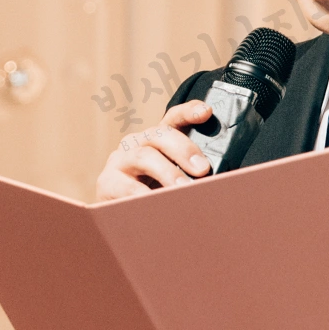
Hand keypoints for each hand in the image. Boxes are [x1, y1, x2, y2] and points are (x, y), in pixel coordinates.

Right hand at [94, 100, 214, 201]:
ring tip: (184, 190)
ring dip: (168, 173)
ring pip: (144, 157)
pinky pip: (127, 187)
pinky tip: (160, 206)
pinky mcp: (107, 183)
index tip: (207, 112)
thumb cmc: (155, 195)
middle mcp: (137, 143)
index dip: (189, 112)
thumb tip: (221, 178)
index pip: (173, 119)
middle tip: (203, 169)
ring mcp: (119, 161)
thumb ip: (192, 172)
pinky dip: (146, 196)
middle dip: (183, 149)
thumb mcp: (175, 180)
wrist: (119, 217)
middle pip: (159, 135)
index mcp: (157, 140)